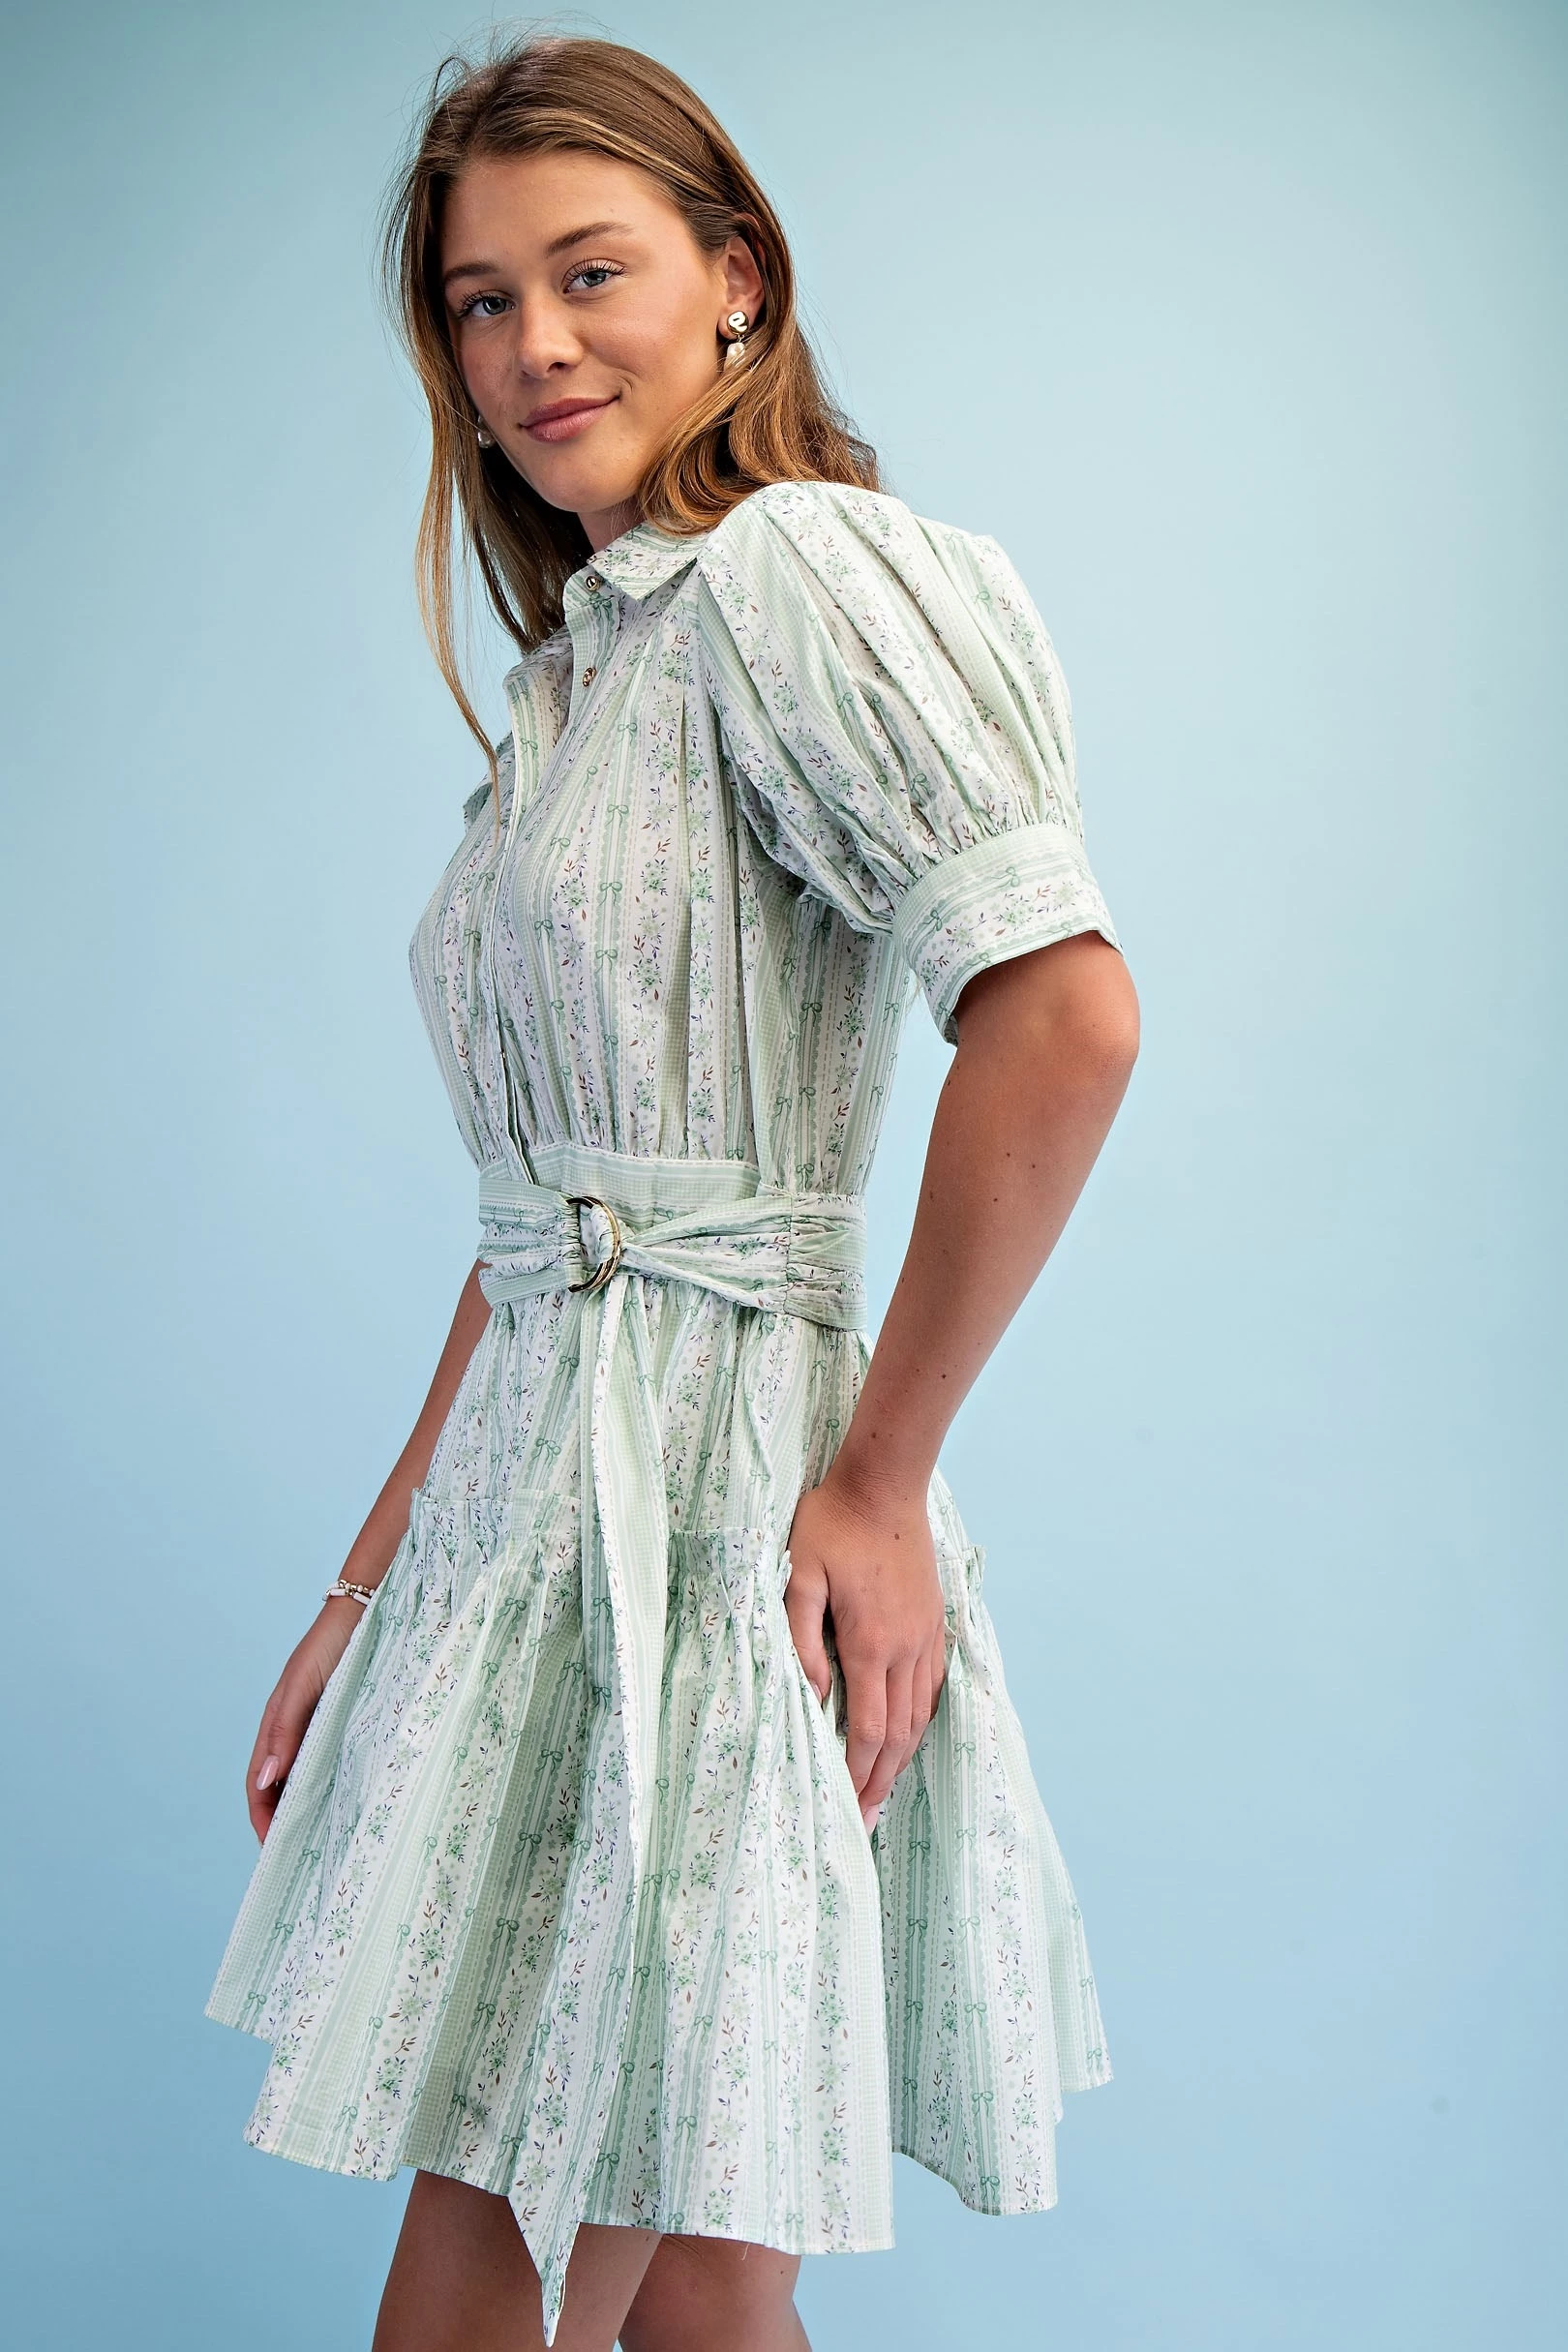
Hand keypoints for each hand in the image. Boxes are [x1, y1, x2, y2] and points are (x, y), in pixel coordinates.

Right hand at [245, 1599, 361, 1842]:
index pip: (259, 1785)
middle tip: (299, 1859)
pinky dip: (331, 1789)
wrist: (367, 1611)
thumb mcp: (304, 1686)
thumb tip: (267, 1781)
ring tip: (321, 1842)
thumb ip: (286, 1730)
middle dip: (283, 1823)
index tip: (273, 1850)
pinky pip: (332, 1764)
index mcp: (276, 1724)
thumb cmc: (331, 1644)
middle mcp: (294, 1731)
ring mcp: (319, 1728)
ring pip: (306, 1780)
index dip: (262, 1818)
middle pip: (280, 1789)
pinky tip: (346, 1805)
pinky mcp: (344, 1723)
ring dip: (306, 1810)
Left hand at [784, 1466, 947, 1830]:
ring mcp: (925, 1636)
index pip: (868, 1728)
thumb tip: (813, 1697)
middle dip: (880, 1780)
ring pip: (921, 1715)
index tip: (846, 1805)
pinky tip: (908, 1736)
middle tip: (866, 1819)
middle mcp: (906, 1648)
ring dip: (902, 1758)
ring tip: (884, 1789)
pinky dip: (921, 1722)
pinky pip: (933, 1687)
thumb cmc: (831, 1525)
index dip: (857, 1772)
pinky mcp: (933, 1622)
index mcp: (870, 1642)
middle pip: (900, 1734)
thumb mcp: (799, 1576)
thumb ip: (801, 1639)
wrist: (884, 1484)